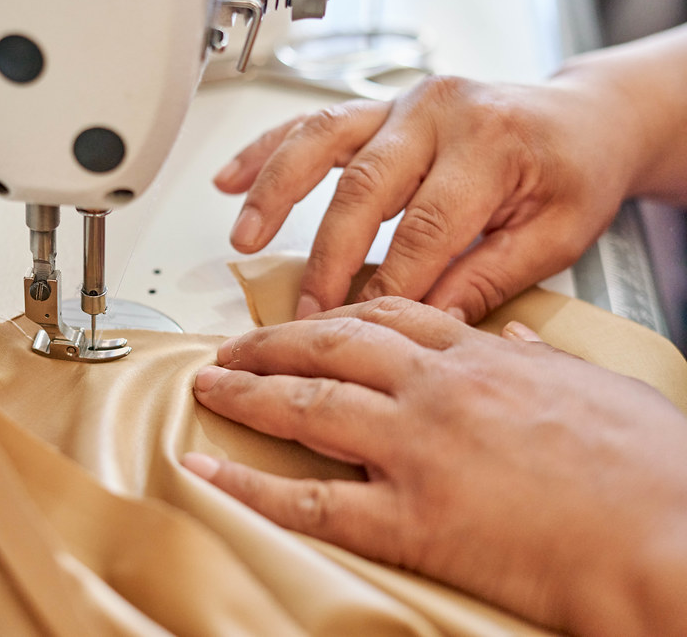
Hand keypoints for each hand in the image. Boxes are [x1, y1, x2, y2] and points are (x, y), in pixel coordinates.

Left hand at [185, 298, 686, 634]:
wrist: (669, 538)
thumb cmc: (649, 472)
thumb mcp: (595, 388)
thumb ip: (539, 358)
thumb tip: (512, 337)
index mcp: (482, 358)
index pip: (388, 315)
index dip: (334, 313)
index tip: (306, 318)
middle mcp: (438, 392)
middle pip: (330, 347)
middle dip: (272, 342)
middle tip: (234, 346)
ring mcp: (418, 450)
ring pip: (308, 406)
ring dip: (248, 392)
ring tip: (211, 385)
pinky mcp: (412, 518)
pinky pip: (311, 500)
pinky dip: (251, 485)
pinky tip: (211, 472)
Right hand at [215, 75, 639, 321]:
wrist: (582, 120)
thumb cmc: (573, 173)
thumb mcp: (554, 236)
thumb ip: (486, 277)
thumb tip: (423, 321)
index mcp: (491, 142)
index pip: (426, 229)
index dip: (391, 287)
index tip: (362, 334)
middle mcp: (439, 113)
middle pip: (365, 190)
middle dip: (328, 258)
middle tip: (305, 314)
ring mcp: (403, 105)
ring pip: (322, 143)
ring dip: (275, 193)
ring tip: (244, 239)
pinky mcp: (379, 109)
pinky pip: (313, 125)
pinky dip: (266, 152)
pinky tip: (232, 181)